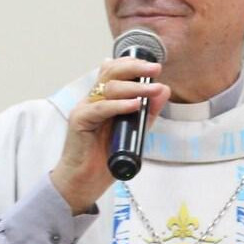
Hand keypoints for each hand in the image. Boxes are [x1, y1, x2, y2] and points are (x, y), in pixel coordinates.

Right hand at [49, 57, 169, 213]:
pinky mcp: (79, 121)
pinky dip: (118, 105)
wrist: (86, 180)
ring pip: (109, 88)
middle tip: (156, 69)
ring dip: (135, 87)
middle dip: (135, 68)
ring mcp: (85, 108)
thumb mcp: (136, 130)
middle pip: (111, 73)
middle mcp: (93, 99)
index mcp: (104, 98)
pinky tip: (134, 105)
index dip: (133, 64)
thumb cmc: (107, 156)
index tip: (155, 66)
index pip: (115, 71)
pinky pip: (100, 108)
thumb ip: (149, 110)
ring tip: (154, 89)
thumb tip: (164, 89)